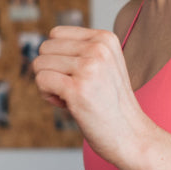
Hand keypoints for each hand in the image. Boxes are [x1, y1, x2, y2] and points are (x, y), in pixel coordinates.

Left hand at [33, 26, 150, 165]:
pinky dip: (47, 95)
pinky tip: (66, 104)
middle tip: (74, 88)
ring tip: (72, 97)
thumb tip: (41, 48)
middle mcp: (98, 49)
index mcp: (105, 39)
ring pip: (40, 65)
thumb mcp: (103, 65)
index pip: (56, 34)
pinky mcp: (78, 89)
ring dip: (49, 85)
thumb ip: (80, 50)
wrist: (130, 135)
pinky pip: (41, 80)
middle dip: (52, 70)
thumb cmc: (111, 104)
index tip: (76, 75)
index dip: (58, 56)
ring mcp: (89, 68)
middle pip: (45, 49)